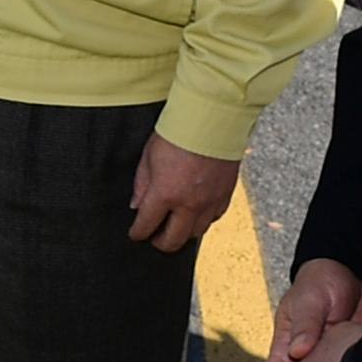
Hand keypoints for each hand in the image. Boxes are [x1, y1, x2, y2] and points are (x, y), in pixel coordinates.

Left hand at [125, 134, 239, 251]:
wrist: (212, 118)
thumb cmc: (178, 132)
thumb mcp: (149, 155)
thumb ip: (142, 184)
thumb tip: (137, 205)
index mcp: (165, 193)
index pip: (147, 225)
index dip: (138, 233)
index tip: (135, 234)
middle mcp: (189, 203)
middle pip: (173, 240)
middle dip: (160, 242)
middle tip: (155, 238)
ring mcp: (209, 201)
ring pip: (196, 233)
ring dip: (183, 232)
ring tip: (176, 225)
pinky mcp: (225, 194)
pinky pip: (214, 218)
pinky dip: (204, 220)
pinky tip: (197, 213)